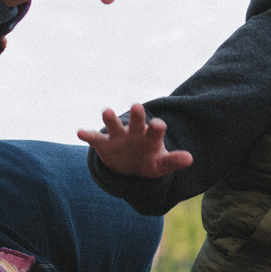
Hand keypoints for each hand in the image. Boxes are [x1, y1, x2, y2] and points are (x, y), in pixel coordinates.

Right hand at [78, 104, 193, 178]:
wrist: (129, 165)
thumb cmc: (148, 161)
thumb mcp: (161, 165)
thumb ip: (173, 161)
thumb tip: (191, 159)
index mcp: (150, 136)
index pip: (156, 130)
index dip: (157, 127)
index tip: (159, 125)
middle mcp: (134, 132)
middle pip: (136, 122)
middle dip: (136, 115)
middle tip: (137, 106)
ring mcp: (117, 136)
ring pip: (113, 125)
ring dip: (110, 118)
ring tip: (106, 111)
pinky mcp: (103, 144)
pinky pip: (94, 138)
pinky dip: (87, 134)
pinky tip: (80, 132)